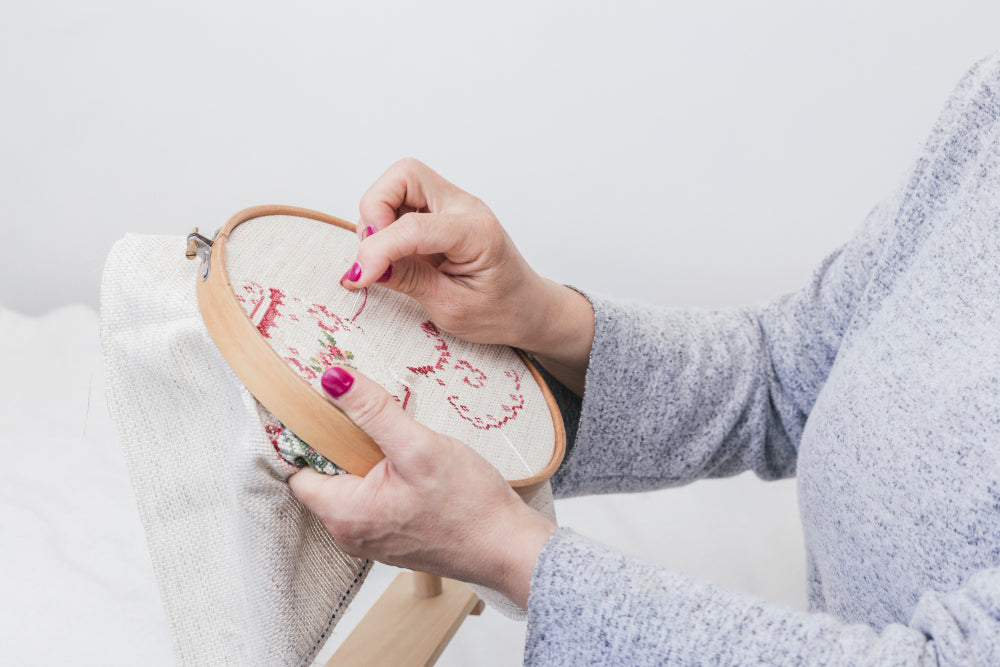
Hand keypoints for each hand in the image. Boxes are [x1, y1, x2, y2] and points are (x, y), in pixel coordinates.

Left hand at [289, 365, 556, 608]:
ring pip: (350, 484)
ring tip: (392, 434)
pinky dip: (381, 474)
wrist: (508, 547)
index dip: (305, 433)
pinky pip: (371, 497)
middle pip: (323, 474)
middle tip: (366, 411)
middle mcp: (349, 532)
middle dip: (339, 441)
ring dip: (364, 456)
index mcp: (344, 514)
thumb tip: (332, 378)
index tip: (321, 403)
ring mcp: (371, 537)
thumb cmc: (468, 505)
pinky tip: (408, 460)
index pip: (297, 468)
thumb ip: (373, 412)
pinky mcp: (393, 535)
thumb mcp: (419, 447)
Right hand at [345, 158, 593, 394]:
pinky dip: (386, 222)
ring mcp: (453, 205)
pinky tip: (397, 254)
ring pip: (397, 183)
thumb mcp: (452, 308)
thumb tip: (365, 265)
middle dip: (375, 210)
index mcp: (477, 232)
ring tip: (390, 259)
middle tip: (377, 254)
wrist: (528, 310)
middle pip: (404, 176)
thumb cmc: (501, 312)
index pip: (414, 225)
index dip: (378, 249)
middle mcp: (465, 207)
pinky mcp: (441, 212)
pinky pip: (402, 200)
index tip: (358, 277)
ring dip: (378, 217)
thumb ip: (409, 280)